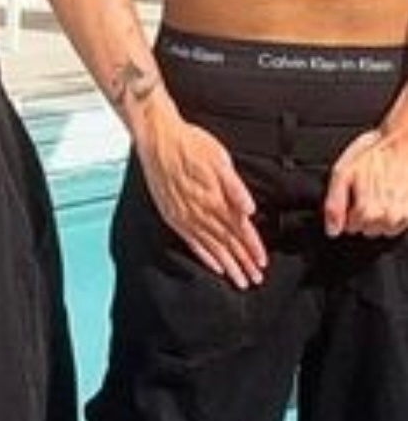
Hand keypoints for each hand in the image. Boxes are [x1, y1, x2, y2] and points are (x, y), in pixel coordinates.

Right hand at [135, 102, 266, 288]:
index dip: (253, 248)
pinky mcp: (173, 216)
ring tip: (238, 281)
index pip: (240, 230)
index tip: (262, 263)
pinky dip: (204, 256)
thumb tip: (250, 210)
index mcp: (215, 199)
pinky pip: (191, 242)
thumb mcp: (219, 160)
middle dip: (243, 263)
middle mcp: (201, 212)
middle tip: (254, 280)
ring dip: (227, 265)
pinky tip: (214, 266)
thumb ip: (235, 188)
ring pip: (211, 247)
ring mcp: (185, 216)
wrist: (159, 139)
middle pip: (227, 243)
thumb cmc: (191, 144)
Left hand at [324, 127, 407, 238]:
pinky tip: (395, 197)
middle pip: (370, 230)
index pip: (353, 228)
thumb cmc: (375, 152)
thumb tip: (333, 230)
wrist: (403, 141)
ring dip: (383, 217)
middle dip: (365, 216)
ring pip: (388, 229)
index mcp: (367, 209)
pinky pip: (404, 222)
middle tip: (369, 192)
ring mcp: (404, 213)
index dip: (349, 212)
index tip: (354, 198)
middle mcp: (388, 215)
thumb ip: (334, 204)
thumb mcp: (342, 172)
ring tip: (382, 194)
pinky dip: (398, 214)